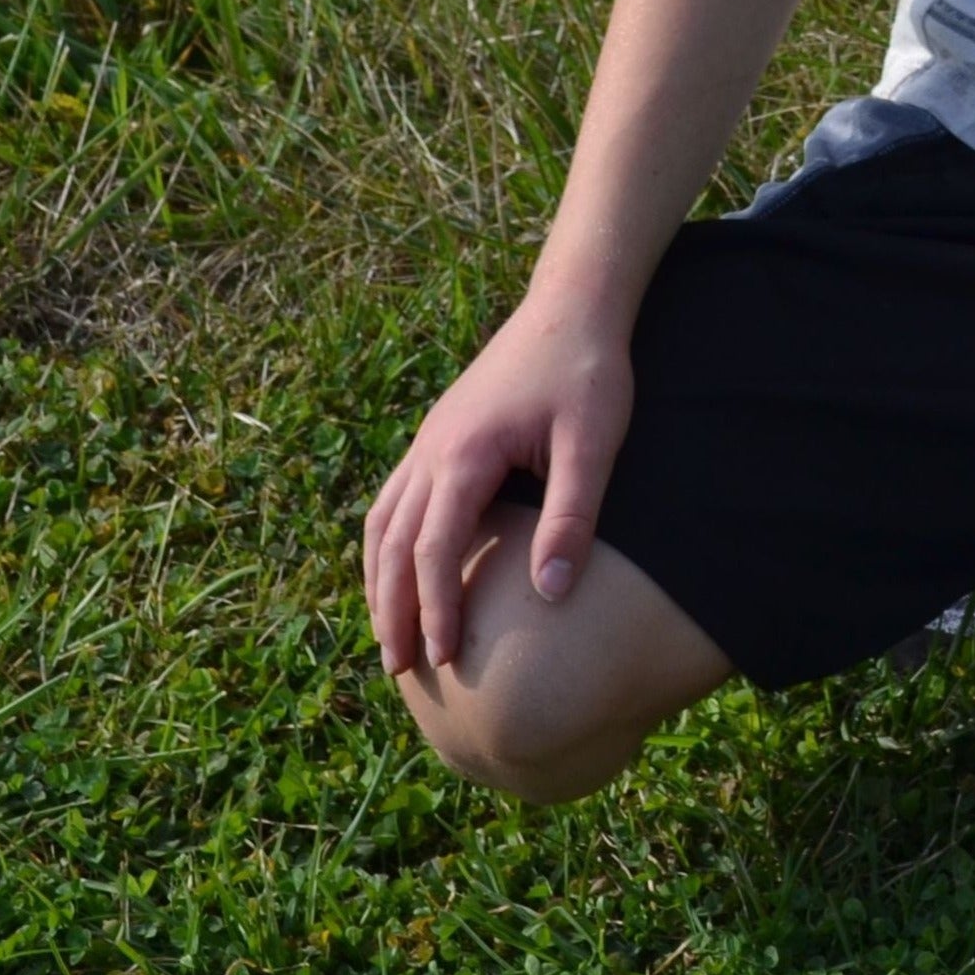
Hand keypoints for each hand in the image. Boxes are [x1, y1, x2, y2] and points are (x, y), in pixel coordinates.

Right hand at [361, 298, 634, 676]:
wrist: (573, 305)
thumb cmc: (588, 371)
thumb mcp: (593, 442)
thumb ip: (572, 515)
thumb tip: (552, 593)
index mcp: (464, 454)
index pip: (434, 549)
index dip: (435, 608)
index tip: (444, 658)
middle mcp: (432, 449)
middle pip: (394, 543)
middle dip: (392, 609)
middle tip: (400, 669)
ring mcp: (430, 440)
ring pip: (382, 521)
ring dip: (380, 580)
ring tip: (389, 634)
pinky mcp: (440, 434)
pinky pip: (395, 498)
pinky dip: (388, 543)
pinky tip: (402, 569)